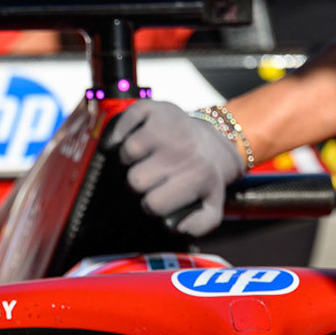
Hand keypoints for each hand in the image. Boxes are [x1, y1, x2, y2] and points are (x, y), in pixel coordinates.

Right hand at [106, 100, 245, 235]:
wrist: (215, 140)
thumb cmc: (204, 177)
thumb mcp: (211, 205)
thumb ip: (199, 224)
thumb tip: (177, 226)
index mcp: (196, 177)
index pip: (153, 204)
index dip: (151, 204)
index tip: (158, 196)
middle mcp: (182, 151)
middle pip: (135, 180)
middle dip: (139, 182)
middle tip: (151, 176)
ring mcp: (167, 128)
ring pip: (127, 153)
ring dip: (129, 159)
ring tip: (143, 158)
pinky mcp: (155, 108)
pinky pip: (123, 122)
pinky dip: (120, 131)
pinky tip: (129, 138)